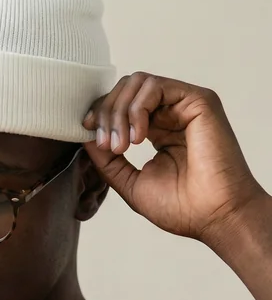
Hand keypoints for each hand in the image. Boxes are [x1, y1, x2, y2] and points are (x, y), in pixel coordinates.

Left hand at [82, 73, 265, 244]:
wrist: (214, 217)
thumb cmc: (182, 207)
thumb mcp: (130, 183)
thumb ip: (107, 160)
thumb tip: (85, 136)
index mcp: (157, 130)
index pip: (121, 104)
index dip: (100, 114)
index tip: (87, 133)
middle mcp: (171, 113)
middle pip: (125, 89)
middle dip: (105, 113)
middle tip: (106, 144)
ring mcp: (184, 105)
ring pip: (137, 83)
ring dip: (119, 112)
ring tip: (121, 146)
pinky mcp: (198, 101)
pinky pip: (155, 87)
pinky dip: (137, 109)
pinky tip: (138, 138)